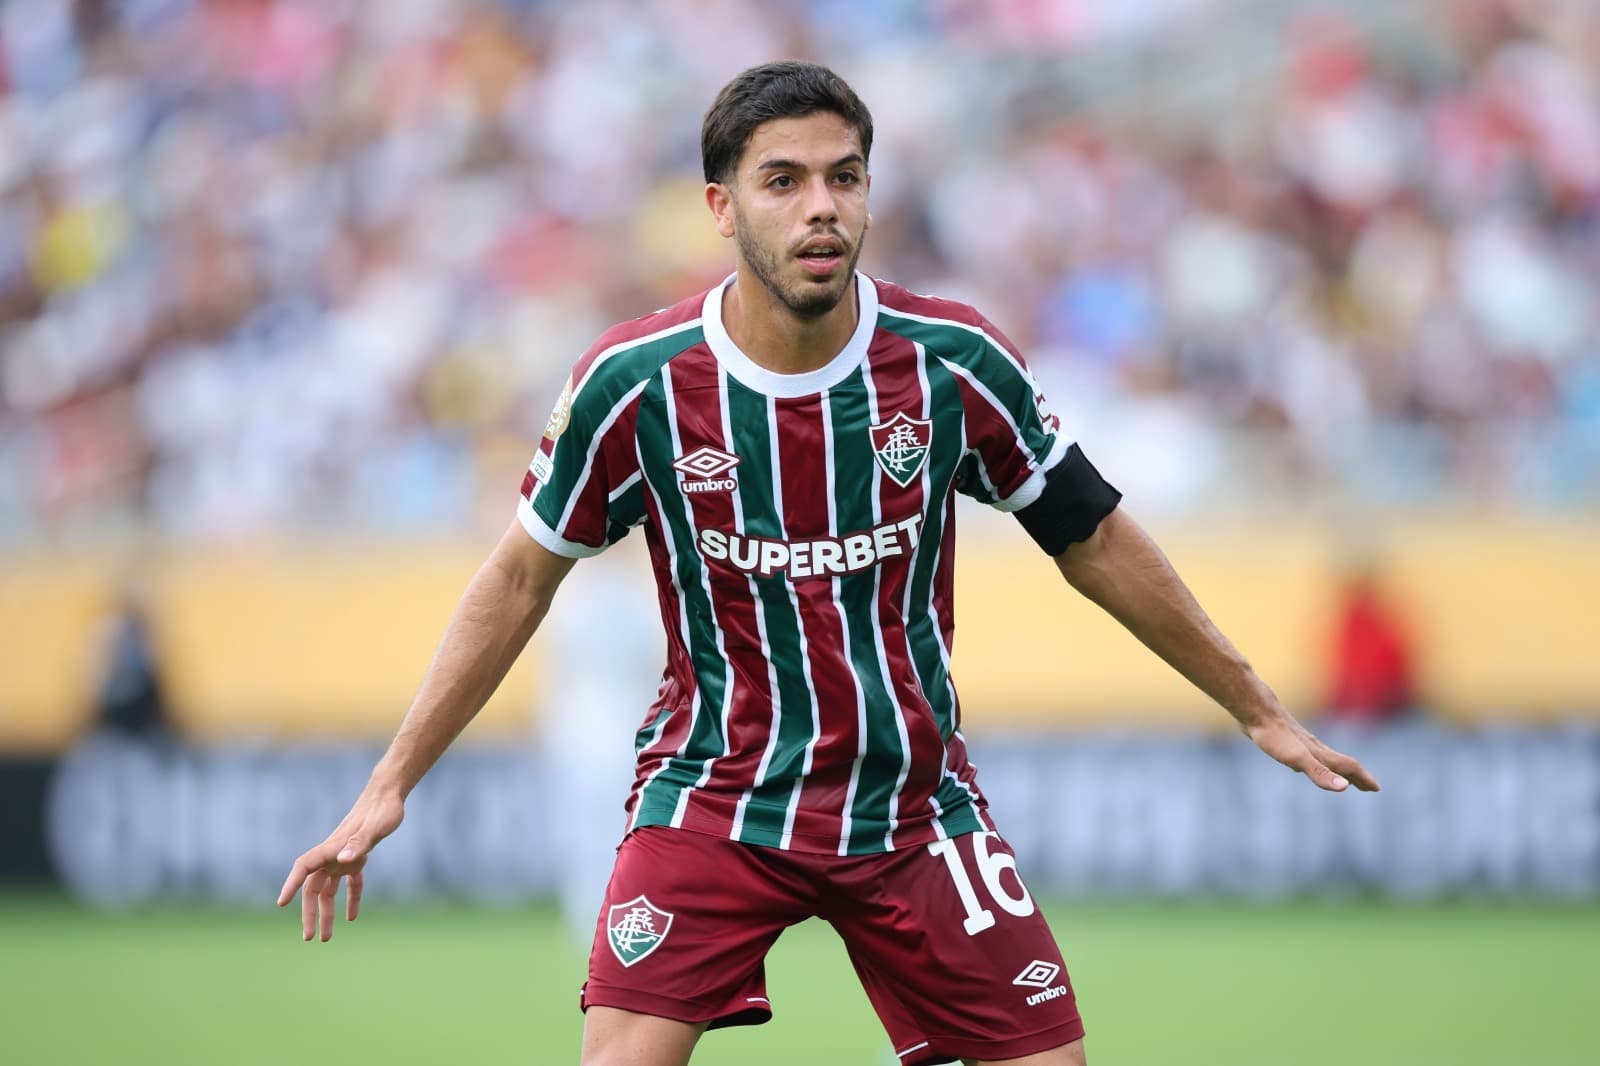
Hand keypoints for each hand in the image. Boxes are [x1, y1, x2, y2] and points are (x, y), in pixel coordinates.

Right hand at [276, 787, 404, 941]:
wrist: (389, 794)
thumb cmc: (382, 810)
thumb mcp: (374, 828)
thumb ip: (359, 844)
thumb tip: (343, 860)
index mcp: (332, 847)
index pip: (304, 867)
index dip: (291, 884)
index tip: (281, 903)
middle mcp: (333, 854)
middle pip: (313, 887)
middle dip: (310, 913)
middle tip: (309, 937)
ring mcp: (343, 857)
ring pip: (328, 890)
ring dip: (327, 912)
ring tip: (327, 937)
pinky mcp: (358, 857)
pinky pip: (350, 883)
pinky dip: (351, 898)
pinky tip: (353, 917)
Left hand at [1243, 712, 1380, 792]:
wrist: (1256, 713)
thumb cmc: (1276, 737)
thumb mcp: (1297, 759)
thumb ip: (1320, 773)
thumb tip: (1344, 787)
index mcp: (1320, 754)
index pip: (1349, 767)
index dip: (1363, 778)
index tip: (1377, 789)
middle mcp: (1314, 747)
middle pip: (1341, 763)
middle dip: (1356, 776)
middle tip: (1369, 787)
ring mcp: (1301, 742)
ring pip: (1325, 757)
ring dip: (1337, 769)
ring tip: (1341, 777)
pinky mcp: (1286, 740)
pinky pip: (1306, 754)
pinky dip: (1314, 762)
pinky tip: (1303, 763)